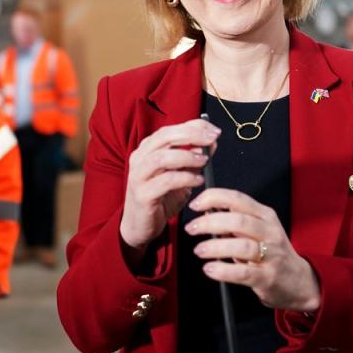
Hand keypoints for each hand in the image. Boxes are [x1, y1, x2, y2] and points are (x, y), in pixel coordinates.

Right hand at [119, 119, 218, 251]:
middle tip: (212, 140)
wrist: (140, 226)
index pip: (170, 129)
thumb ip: (194, 159)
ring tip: (204, 161)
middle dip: (191, 135)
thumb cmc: (160, 198)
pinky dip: (185, 178)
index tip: (213, 130)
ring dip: (187, 156)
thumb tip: (212, 142)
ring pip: (162, 157)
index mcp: (147, 150)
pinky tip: (198, 181)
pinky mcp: (142, 194)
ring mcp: (138, 176)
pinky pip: (166, 181)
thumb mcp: (181, 175)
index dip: (192, 127)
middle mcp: (140, 158)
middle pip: (164, 137)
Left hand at [185, 188, 320, 312]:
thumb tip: (204, 211)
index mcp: (265, 215)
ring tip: (199, 250)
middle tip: (191, 229)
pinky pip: (243, 273)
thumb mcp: (256, 230)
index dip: (213, 198)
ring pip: (241, 246)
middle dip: (209, 223)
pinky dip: (223, 270)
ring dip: (215, 247)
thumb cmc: (271, 252)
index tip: (195, 204)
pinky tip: (210, 269)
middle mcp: (270, 232)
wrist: (299, 282)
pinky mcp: (268, 277)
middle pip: (238, 221)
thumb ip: (233, 219)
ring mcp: (272, 255)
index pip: (237, 198)